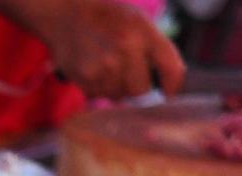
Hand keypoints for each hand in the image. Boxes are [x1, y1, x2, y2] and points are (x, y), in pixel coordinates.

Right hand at [34, 0, 184, 100]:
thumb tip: (164, 92)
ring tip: (107, 67)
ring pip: (118, 96)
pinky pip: (98, 95)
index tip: (167, 94)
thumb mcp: (140, 23)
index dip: (172, 87)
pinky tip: (93, 69)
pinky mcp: (85, 78)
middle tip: (130, 78)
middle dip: (138, 89)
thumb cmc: (110, 19)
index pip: (172, 70)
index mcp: (145, 33)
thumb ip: (156, 51)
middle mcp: (126, 49)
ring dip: (116, 88)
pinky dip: (98, 87)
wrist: (68, 13)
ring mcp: (103, 66)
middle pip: (141, 92)